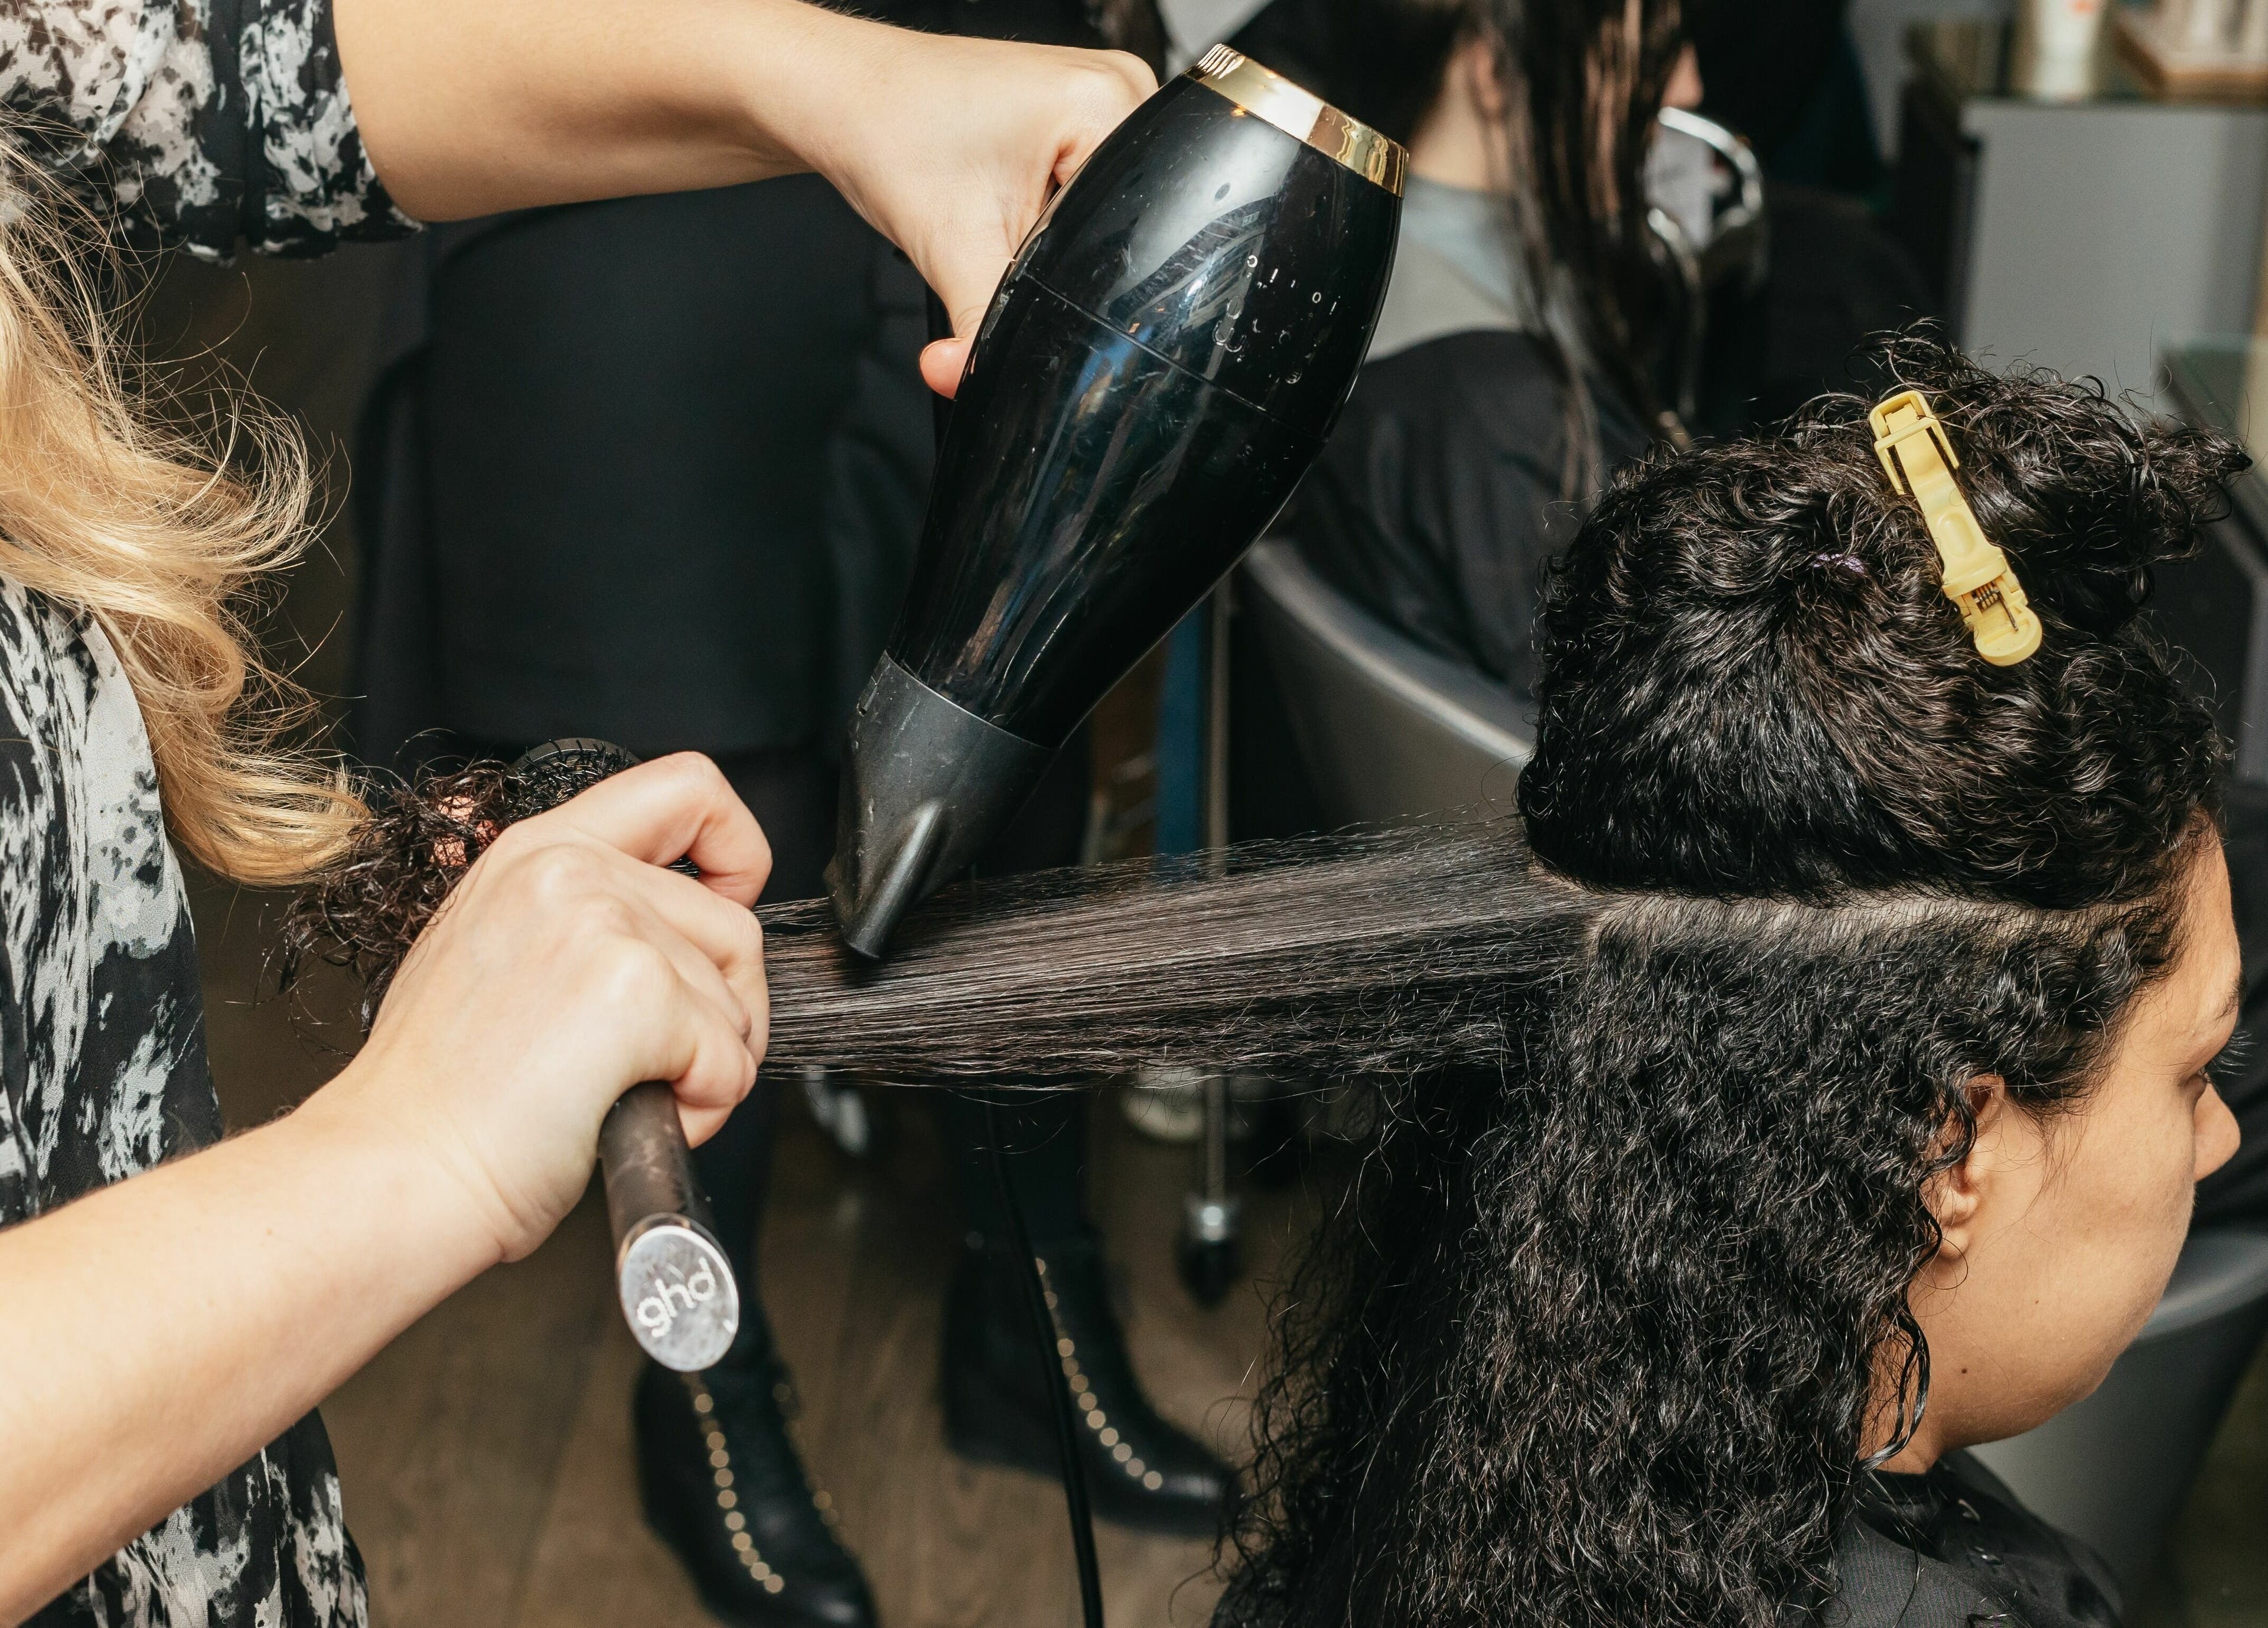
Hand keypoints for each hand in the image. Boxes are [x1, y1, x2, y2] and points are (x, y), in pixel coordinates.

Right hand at [322, 755, 771, 1261]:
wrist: (396, 1171)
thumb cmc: (442, 1096)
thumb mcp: (494, 956)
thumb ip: (578, 918)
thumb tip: (668, 933)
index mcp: (537, 853)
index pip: (685, 788)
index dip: (737, 849)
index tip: (730, 906)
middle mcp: (570, 872)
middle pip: (733, 926)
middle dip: (725, 1012)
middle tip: (663, 1065)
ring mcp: (604, 924)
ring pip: (737, 1002)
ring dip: (709, 1069)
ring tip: (623, 1098)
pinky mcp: (636, 992)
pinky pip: (732, 1061)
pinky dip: (704, 1109)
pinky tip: (627, 1119)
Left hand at [337, 0, 1148, 396]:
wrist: (763, 79)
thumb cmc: (848, 120)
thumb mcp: (943, 233)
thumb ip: (1001, 327)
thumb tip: (1018, 406)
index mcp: (1114, 112)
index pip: (1162, 231)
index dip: (1124, 314)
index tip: (1082, 374)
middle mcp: (1104, 122)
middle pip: (1119, 261)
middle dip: (1063, 328)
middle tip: (999, 362)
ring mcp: (1060, 149)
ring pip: (1074, 274)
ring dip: (1020, 327)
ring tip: (962, 344)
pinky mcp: (1013, 180)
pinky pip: (1035, 270)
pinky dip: (1000, 312)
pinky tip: (959, 340)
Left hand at [790, 25, 1154, 396]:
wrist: (843, 97)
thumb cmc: (888, 138)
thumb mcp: (951, 253)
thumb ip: (981, 335)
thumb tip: (976, 384)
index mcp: (1105, 102)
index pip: (1125, 229)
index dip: (1072, 274)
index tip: (1013, 260)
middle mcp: (1117, 85)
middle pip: (1118, 222)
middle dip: (1057, 253)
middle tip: (996, 228)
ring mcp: (1100, 88)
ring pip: (1100, 210)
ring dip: (1050, 232)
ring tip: (994, 205)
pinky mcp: (1076, 104)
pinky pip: (1082, 182)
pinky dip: (1045, 209)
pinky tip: (1003, 194)